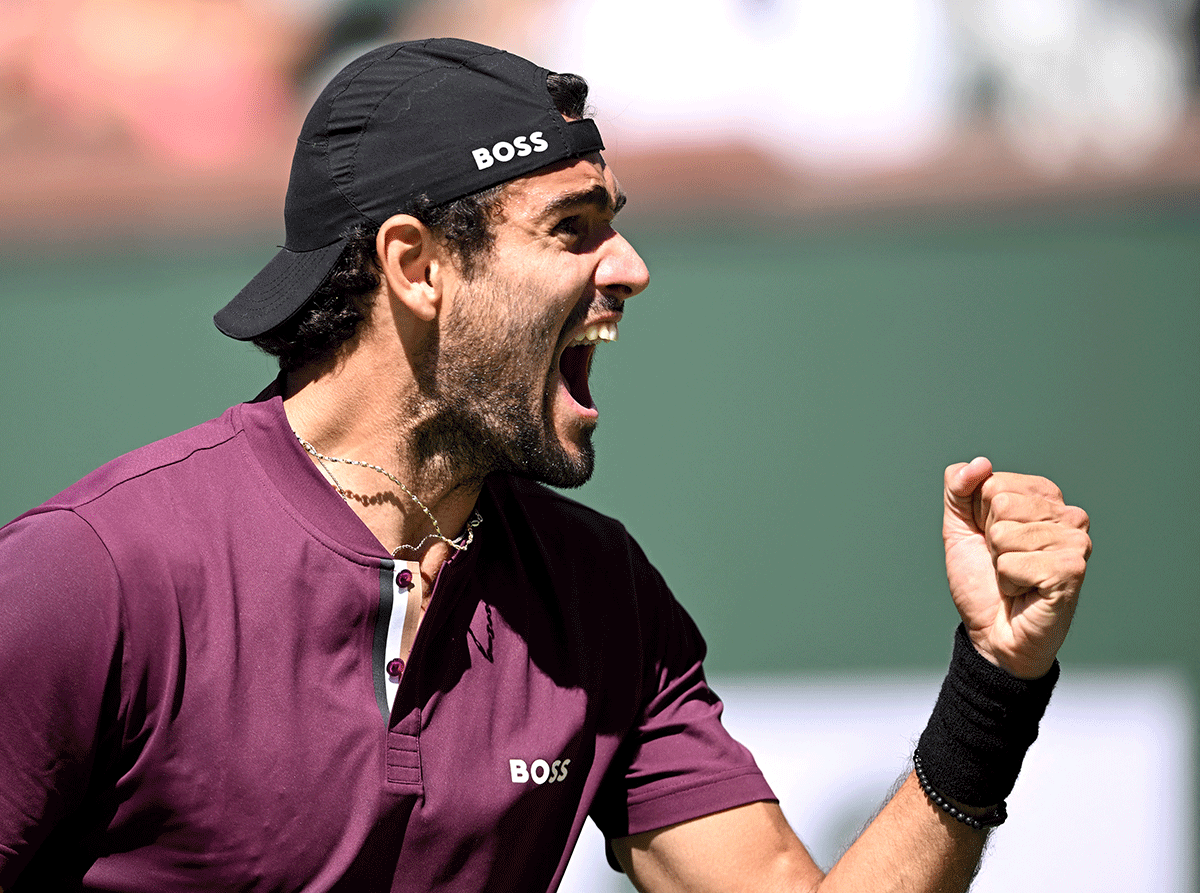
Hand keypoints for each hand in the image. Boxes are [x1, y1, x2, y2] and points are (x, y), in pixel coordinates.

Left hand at [943, 457, 1089, 678]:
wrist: (992, 632)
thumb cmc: (982, 582)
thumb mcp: (960, 527)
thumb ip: (960, 488)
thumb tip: (979, 463)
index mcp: (1044, 497)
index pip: (993, 482)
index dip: (980, 517)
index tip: (994, 542)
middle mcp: (1067, 514)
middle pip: (1000, 502)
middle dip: (989, 538)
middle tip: (1004, 563)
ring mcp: (1074, 541)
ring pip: (1004, 533)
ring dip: (998, 563)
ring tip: (1016, 578)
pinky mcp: (1071, 569)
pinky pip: (1011, 563)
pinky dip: (1008, 581)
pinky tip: (1025, 591)